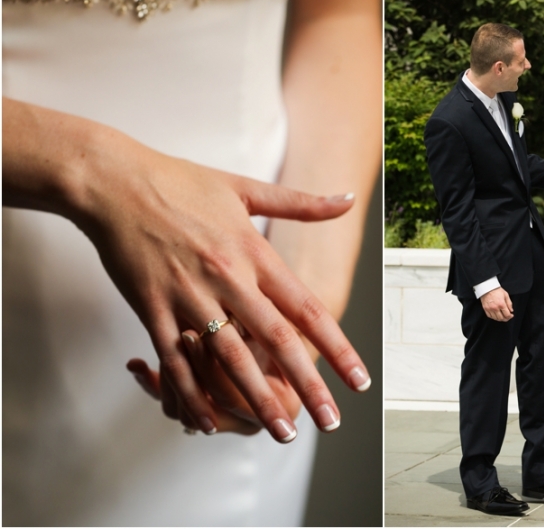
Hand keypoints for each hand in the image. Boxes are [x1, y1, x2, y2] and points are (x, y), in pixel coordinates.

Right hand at [69, 130, 370, 441]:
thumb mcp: (246, 188)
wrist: (113, 181)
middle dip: (308, 385)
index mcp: (254, 252)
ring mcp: (189, 297)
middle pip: (276, 341)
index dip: (337, 346)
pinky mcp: (152, 309)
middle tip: (331, 422)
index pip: (306, 308)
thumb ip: (301, 202)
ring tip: (283, 432)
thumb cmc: (180, 181)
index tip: (358, 379)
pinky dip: (192, 394)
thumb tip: (346, 201)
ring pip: (230, 359)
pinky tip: (208, 422)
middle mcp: (228, 278)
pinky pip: (175, 361)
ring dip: (258, 399)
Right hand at [480, 287, 513, 321]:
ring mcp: (489, 309)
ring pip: (495, 318)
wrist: (487, 287)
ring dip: (500, 319)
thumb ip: (509, 303)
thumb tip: (511, 310)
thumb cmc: (496, 290)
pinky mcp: (485, 309)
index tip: (511, 315)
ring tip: (502, 316)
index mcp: (501, 304)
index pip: (507, 315)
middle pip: (501, 318)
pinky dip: (493, 317)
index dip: (510, 316)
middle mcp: (495, 308)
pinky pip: (490, 316)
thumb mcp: (506, 295)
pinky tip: (496, 315)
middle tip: (507, 317)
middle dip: (506, 319)